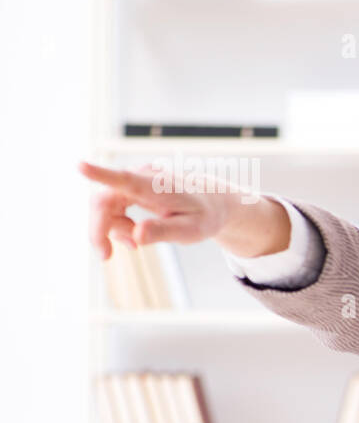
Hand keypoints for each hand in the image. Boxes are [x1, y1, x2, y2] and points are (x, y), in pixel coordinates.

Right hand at [81, 159, 285, 261]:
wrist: (213, 202)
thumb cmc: (204, 216)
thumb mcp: (191, 231)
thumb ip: (164, 232)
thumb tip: (137, 236)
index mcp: (156, 187)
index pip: (125, 179)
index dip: (100, 175)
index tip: (80, 166)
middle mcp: (141, 178)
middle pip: (103, 202)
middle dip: (100, 230)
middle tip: (106, 256)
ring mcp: (134, 180)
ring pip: (105, 206)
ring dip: (114, 230)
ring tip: (136, 244)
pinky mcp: (130, 187)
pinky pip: (112, 207)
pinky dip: (118, 225)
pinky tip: (134, 236)